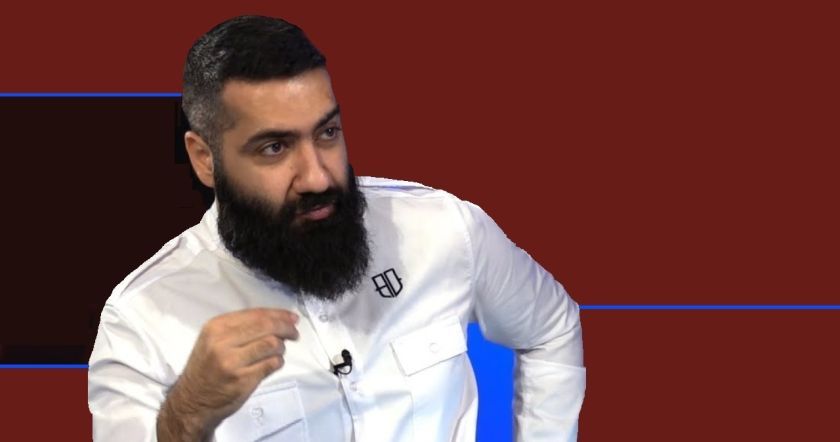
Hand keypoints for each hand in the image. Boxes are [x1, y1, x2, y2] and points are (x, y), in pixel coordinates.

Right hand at [157, 308, 299, 440]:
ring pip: (272, 344)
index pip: (255, 314)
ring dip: (281, 347)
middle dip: (286, 328)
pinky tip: (273, 363)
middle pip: (266, 326)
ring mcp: (232, 362)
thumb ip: (241, 328)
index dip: (279, 314)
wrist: (192, 401)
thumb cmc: (206, 368)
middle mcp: (222, 342)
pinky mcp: (242, 380)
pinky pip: (271, 364)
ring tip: (278, 351)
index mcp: (216, 327)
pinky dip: (278, 362)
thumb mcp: (214, 340)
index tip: (292, 318)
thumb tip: (279, 320)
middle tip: (294, 333)